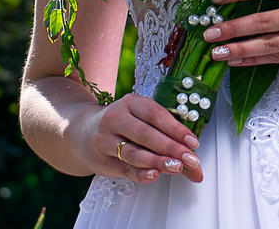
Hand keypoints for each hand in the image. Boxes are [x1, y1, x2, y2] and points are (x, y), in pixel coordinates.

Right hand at [71, 93, 203, 183]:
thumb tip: (196, 165)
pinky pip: (124, 169)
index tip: (193, 142)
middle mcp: (115, 119)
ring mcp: (105, 140)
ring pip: (134, 153)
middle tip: (191, 159)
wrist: (82, 132)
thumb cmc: (122, 125)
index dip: (175, 128)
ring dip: (158, 161)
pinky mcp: (101, 161)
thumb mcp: (140, 119)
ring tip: (177, 167)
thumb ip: (169, 137)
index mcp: (130, 102)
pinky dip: (141, 174)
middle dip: (171, 148)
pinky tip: (154, 175)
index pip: (155, 114)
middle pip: (146, 134)